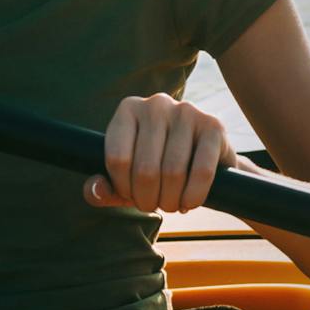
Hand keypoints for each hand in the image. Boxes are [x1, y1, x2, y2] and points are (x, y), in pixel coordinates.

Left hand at [86, 93, 236, 213]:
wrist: (206, 158)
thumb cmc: (158, 168)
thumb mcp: (126, 179)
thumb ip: (104, 187)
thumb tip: (95, 190)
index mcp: (128, 110)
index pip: (117, 159)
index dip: (123, 188)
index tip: (131, 196)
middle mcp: (156, 104)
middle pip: (145, 169)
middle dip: (148, 200)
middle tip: (155, 206)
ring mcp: (186, 111)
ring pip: (172, 172)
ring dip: (170, 201)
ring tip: (172, 205)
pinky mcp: (213, 125)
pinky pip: (201, 171)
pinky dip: (193, 196)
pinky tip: (190, 202)